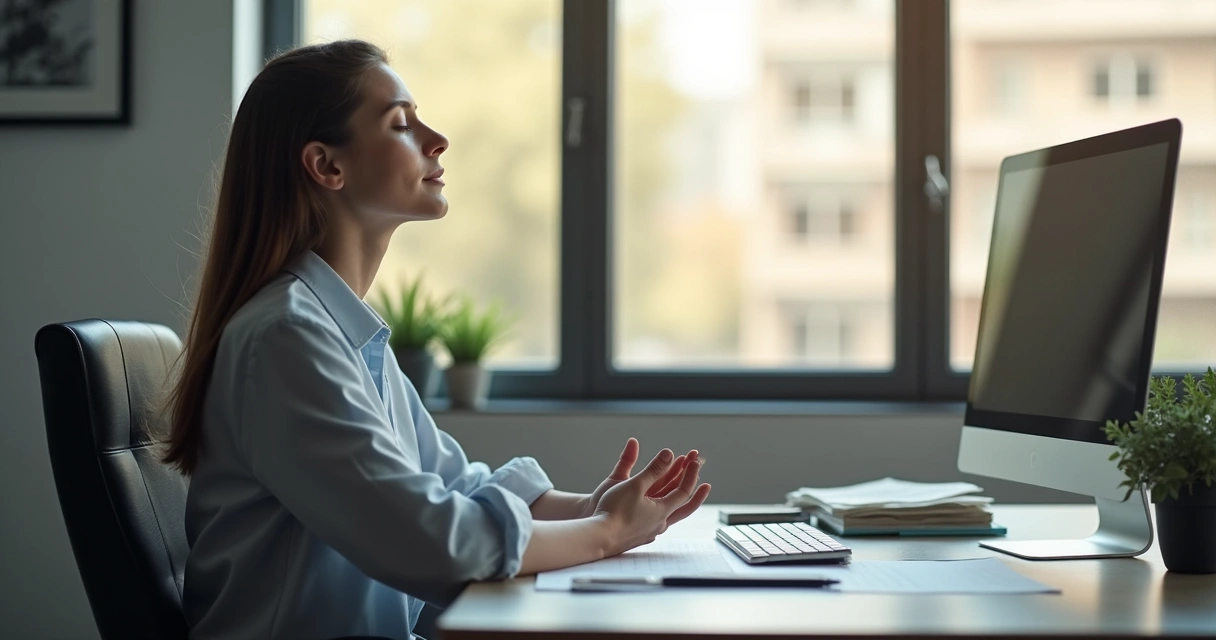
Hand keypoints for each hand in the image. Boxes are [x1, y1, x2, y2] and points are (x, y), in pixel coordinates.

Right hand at [591, 445, 711, 555]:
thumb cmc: (613, 512)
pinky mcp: (638, 536)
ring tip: (680, 489)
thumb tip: (669, 454)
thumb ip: (653, 469)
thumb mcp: (635, 485)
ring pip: (669, 513)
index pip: (684, 491)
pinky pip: (656, 519)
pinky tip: (658, 509)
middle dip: (691, 486)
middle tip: (702, 476)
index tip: (695, 460)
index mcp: (662, 511)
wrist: (597, 538)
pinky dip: (661, 508)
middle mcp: (660, 524)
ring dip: (675, 497)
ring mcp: (649, 532)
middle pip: (683, 505)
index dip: (691, 474)